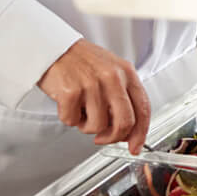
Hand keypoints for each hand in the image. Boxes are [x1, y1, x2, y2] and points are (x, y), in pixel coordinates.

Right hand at [37, 39, 151, 152]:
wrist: (53, 48)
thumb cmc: (82, 62)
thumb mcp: (111, 72)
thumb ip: (122, 97)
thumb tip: (127, 130)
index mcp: (127, 73)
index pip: (143, 109)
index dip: (141, 133)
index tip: (135, 147)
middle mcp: (113, 78)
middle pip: (124, 122)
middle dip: (113, 137)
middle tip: (102, 137)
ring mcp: (92, 85)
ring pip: (97, 126)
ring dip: (86, 126)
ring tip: (81, 110)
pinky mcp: (70, 92)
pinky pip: (72, 121)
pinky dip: (69, 118)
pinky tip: (68, 104)